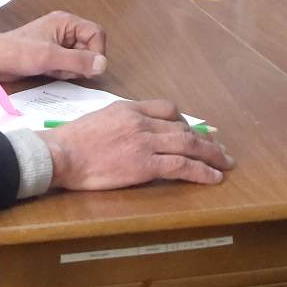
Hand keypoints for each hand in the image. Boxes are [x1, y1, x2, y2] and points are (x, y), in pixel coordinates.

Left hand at [0, 12, 108, 82]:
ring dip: (71, 69)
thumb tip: (104, 65)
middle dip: (81, 63)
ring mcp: (59, 43)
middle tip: (64, 70)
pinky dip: (63, 72)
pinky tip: (49, 73)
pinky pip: (69, 65)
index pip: (97, 34)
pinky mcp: (52, 55)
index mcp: (66, 22)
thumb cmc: (18, 53)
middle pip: (90, 47)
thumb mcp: (49, 57)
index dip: (96, 52)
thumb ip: (77, 60)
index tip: (87, 68)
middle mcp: (66, 30)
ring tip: (53, 70)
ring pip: (80, 58)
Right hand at [46, 102, 233, 190]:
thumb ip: (121, 122)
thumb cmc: (72, 141)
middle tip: (221, 149)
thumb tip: (133, 134)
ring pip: (187, 144)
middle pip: (183, 127)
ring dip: (211, 154)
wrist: (61, 153)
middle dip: (206, 140)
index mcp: (129, 108)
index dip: (185, 121)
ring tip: (225, 163)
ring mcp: (144, 141)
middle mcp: (141, 121)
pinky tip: (213, 178)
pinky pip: (181, 166)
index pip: (166, 108)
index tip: (195, 131)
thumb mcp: (99, 119)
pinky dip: (201, 171)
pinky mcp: (144, 164)